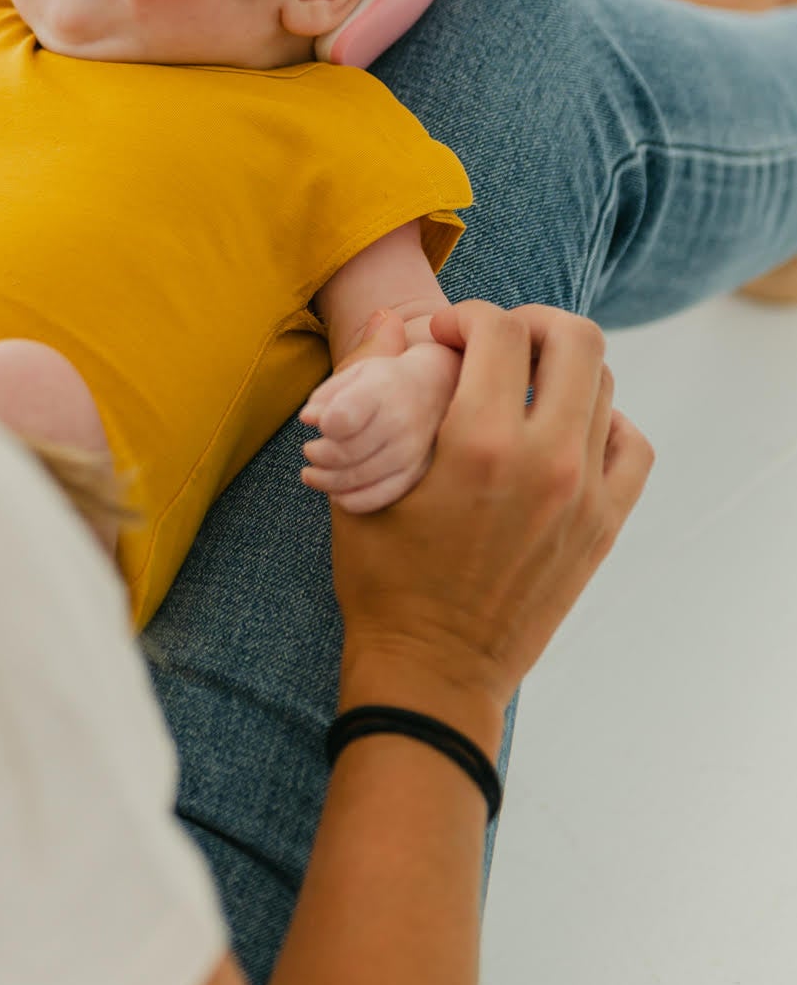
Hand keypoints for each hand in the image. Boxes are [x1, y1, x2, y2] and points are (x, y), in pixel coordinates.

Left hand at [299, 315, 460, 513]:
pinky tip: (335, 492)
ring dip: (325, 480)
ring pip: (357, 478)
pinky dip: (350, 500)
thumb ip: (326, 396)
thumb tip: (307, 419)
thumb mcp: (354, 374)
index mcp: (380, 392)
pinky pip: (378, 498)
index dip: (324, 426)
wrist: (432, 390)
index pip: (343, 419)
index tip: (320, 425)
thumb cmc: (384, 382)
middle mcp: (398, 424)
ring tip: (312, 473)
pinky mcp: (413, 474)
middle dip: (317, 455)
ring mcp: (408, 452)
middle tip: (310, 450)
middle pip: (345, 453)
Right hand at [331, 301, 654, 717]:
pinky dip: (604, 421)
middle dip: (530, 323)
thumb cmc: (383, 580)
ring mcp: (584, 495)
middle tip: (494, 340)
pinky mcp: (603, 525)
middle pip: (575, 341)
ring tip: (520, 384)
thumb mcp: (354, 483)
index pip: (500, 332)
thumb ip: (369, 389)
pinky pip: (630, 445)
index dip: (468, 315)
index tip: (443, 334)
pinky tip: (562, 428)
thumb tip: (388, 320)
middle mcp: (543, 461)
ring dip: (561, 369)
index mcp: (477, 446)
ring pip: (603, 386)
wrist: (434, 669)